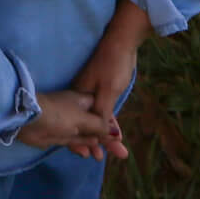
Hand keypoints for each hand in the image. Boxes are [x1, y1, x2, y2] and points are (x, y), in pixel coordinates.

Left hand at [16, 90, 115, 156]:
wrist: (29, 119)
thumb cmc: (59, 114)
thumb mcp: (84, 119)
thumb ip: (100, 127)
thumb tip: (116, 133)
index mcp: (85, 101)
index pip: (104, 113)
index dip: (113, 126)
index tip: (120, 139)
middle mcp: (78, 111)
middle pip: (97, 127)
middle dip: (107, 140)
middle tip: (121, 155)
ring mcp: (68, 123)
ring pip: (86, 136)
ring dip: (94, 146)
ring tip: (101, 159)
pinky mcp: (58, 134)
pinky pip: (74, 142)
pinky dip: (80, 147)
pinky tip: (86, 155)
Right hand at [68, 1, 150, 160]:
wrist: (120, 40)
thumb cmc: (113, 65)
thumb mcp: (108, 91)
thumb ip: (104, 114)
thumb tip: (104, 136)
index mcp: (80, 98)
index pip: (81, 126)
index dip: (87, 142)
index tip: (94, 156)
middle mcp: (80, 97)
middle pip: (86, 125)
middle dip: (94, 142)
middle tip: (99, 159)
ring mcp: (88, 92)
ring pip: (93, 119)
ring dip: (101, 135)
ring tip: (108, 150)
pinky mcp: (97, 89)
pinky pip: (98, 111)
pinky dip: (104, 122)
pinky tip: (108, 130)